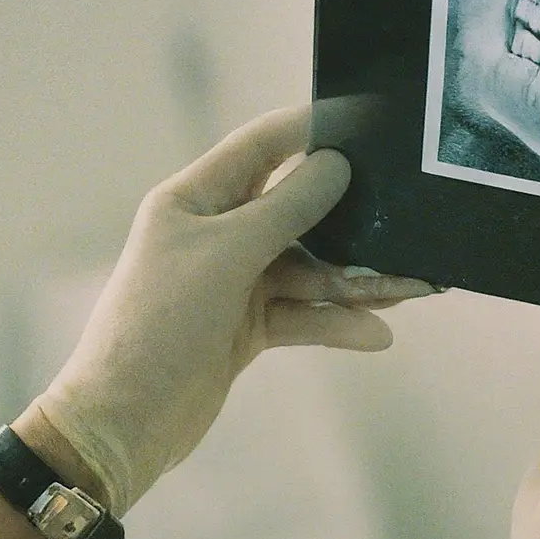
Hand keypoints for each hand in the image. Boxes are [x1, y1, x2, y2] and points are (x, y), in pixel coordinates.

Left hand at [33, 106, 434, 515]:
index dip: (308, 128)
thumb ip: (287, 208)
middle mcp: (214, 234)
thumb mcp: (228, 256)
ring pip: (308, 269)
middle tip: (409, 218)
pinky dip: (336, 323)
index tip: (364, 118)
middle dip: (350, 220)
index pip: (258, 147)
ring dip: (356, 279)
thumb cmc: (161, 323)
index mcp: (194, 200)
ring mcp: (232, 282)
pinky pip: (302, 314)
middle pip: (295, 213)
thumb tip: (336, 164)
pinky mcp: (245, 327)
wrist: (125, 420)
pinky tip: (376, 333)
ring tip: (414, 286)